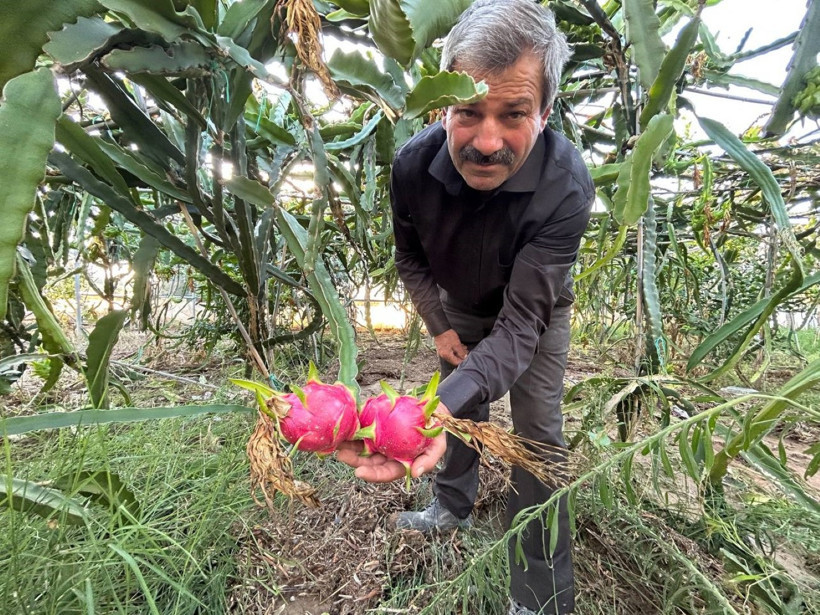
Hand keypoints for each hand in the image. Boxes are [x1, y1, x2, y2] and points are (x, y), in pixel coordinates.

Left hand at [335, 406, 449, 482]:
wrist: (434, 410)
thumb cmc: (436, 431)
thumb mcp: (438, 447)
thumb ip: (428, 461)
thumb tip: (415, 473)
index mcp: (400, 463)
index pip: (384, 473)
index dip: (372, 475)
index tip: (359, 472)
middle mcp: (387, 454)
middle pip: (368, 461)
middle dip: (354, 460)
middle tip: (341, 455)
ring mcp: (381, 439)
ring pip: (362, 446)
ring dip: (349, 446)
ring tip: (338, 443)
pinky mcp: (377, 425)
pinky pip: (363, 428)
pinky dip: (354, 428)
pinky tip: (346, 426)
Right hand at [434, 329, 467, 365]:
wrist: (439, 329)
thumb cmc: (447, 336)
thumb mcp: (457, 344)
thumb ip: (461, 352)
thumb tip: (465, 357)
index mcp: (447, 355)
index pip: (456, 362)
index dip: (463, 360)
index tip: (468, 357)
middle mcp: (444, 355)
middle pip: (454, 359)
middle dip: (461, 356)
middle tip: (467, 351)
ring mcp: (442, 352)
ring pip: (452, 355)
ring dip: (459, 352)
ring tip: (464, 348)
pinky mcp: (442, 349)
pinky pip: (450, 352)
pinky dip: (455, 350)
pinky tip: (459, 346)